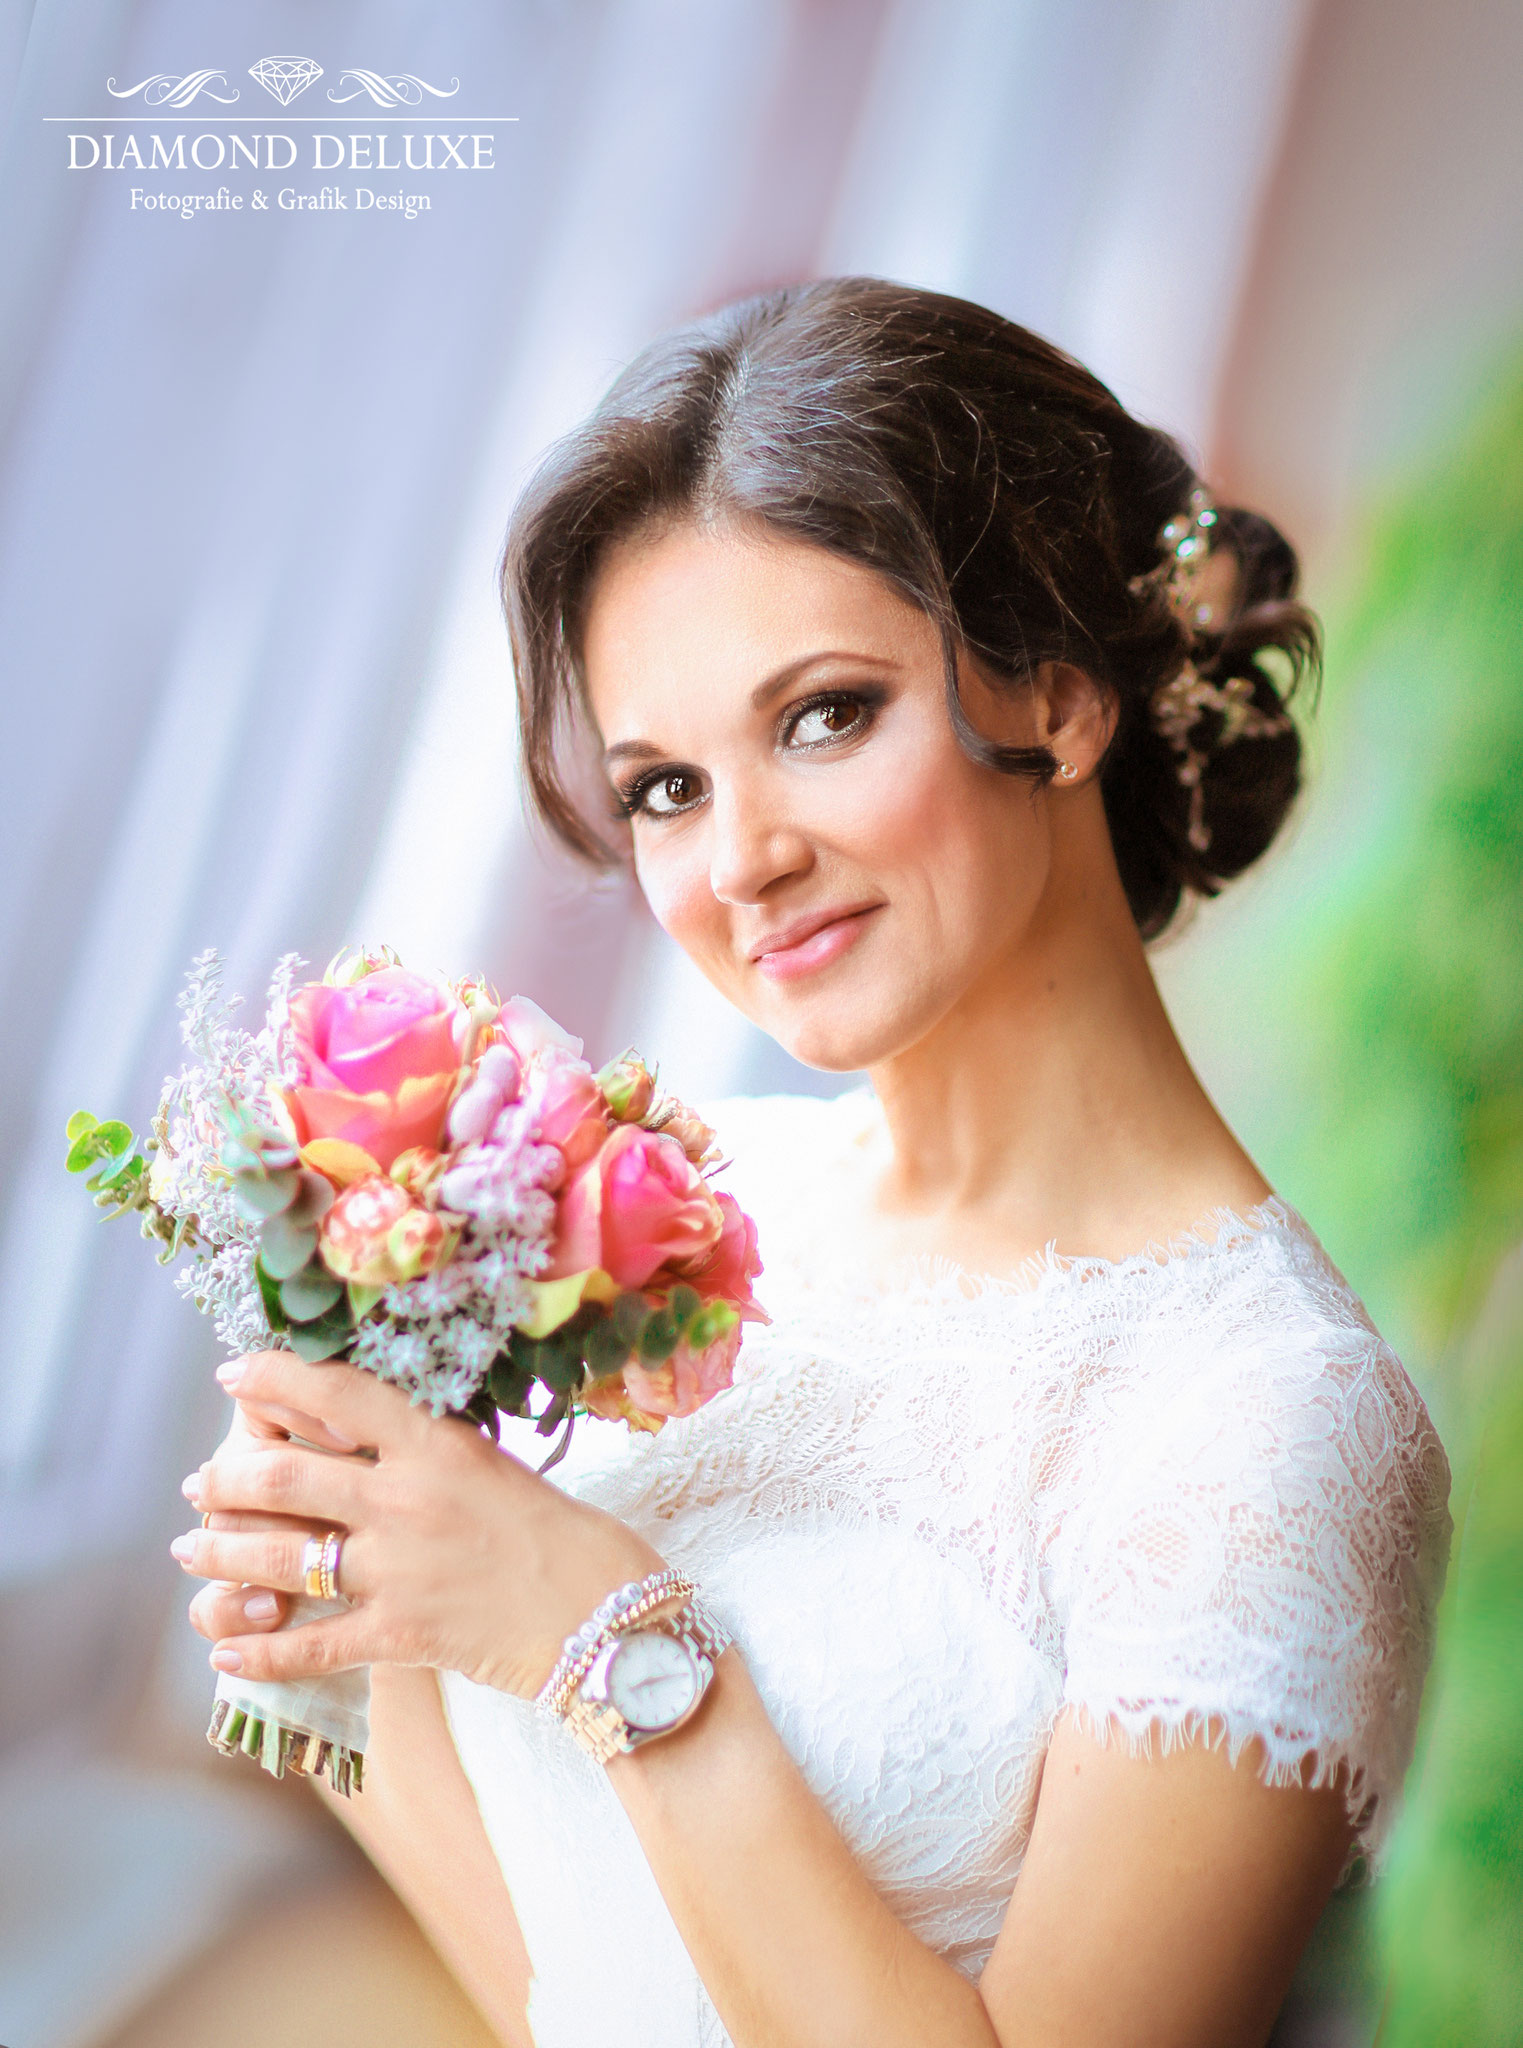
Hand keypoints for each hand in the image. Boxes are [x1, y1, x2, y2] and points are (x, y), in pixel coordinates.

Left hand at [174, 1350, 664, 1694]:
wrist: (611, 1618)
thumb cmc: (564, 1536)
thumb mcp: (496, 1467)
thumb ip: (430, 1451)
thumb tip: (370, 1432)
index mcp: (437, 1444)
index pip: (336, 1393)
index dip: (273, 1379)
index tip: (234, 1375)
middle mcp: (408, 1498)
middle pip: (283, 1477)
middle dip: (225, 1480)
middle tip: (202, 1484)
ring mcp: (400, 1569)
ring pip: (279, 1558)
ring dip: (222, 1555)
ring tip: (193, 1551)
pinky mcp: (402, 1635)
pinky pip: (310, 1644)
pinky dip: (260, 1653)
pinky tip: (228, 1655)